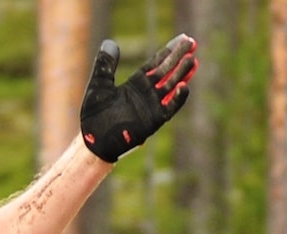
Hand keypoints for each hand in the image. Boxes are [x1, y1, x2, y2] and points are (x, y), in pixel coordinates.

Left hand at [80, 34, 196, 162]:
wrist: (94, 141)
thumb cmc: (95, 116)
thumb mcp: (98, 86)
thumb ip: (105, 66)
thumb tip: (109, 43)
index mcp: (135, 83)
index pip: (156, 63)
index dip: (169, 51)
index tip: (182, 38)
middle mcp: (147, 92)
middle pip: (167, 71)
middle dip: (179, 57)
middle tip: (192, 42)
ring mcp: (152, 106)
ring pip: (171, 86)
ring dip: (182, 73)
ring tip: (192, 59)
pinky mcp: (154, 120)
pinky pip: (169, 108)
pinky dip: (177, 98)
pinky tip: (184, 86)